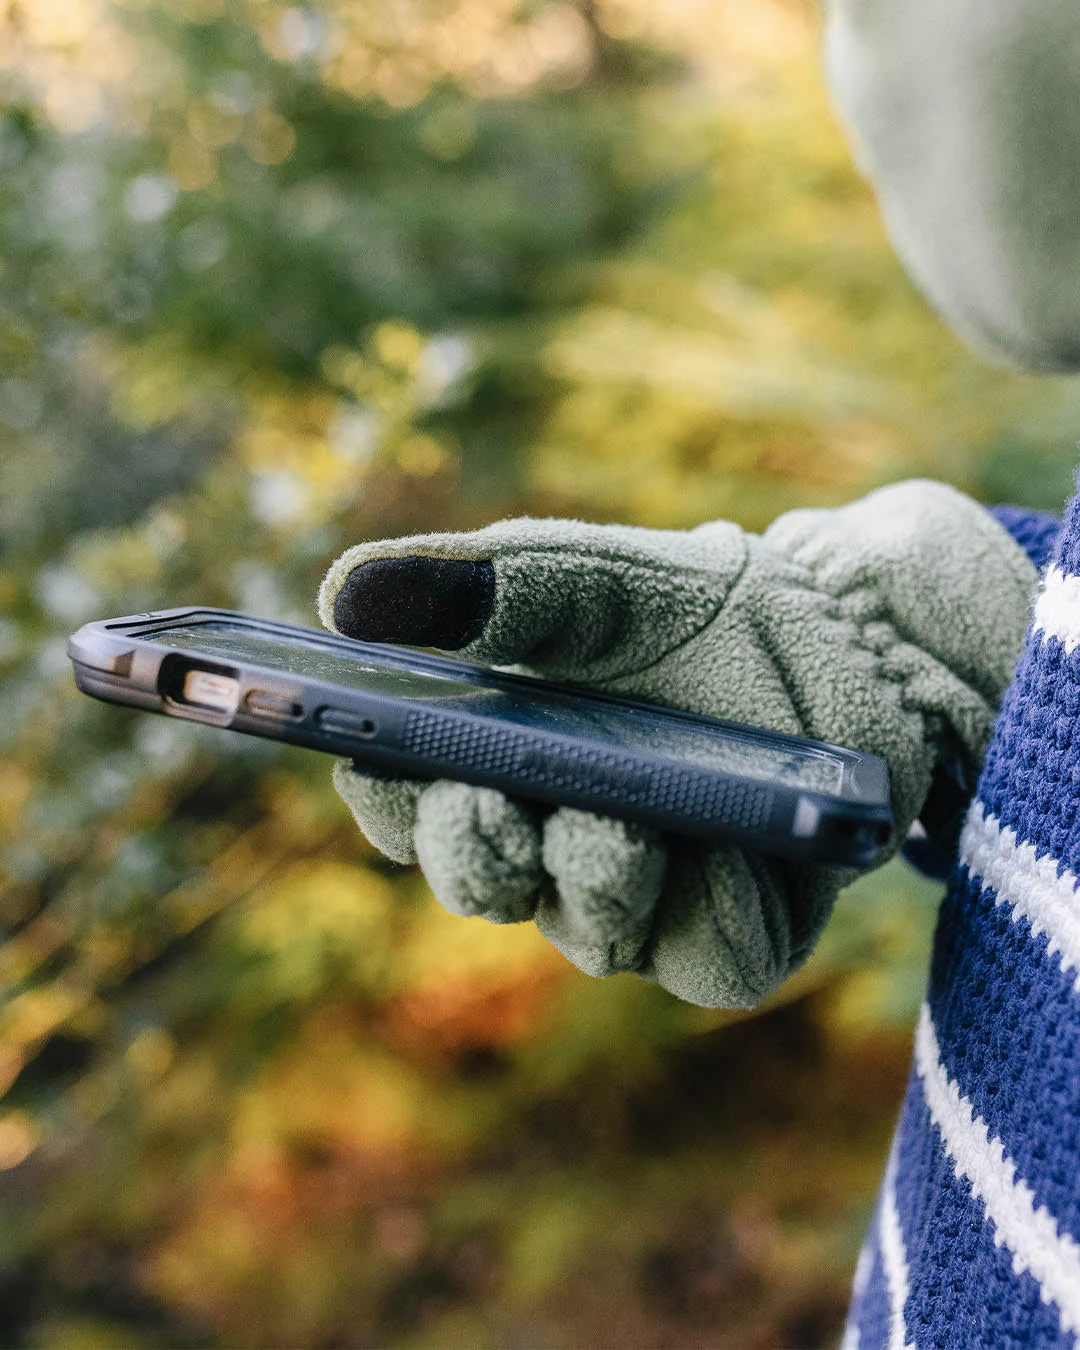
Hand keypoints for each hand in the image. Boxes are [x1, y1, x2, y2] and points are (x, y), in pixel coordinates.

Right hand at [318, 482, 1035, 1007]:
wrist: (839, 629)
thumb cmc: (691, 607)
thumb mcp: (585, 576)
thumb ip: (477, 585)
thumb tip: (344, 594)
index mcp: (506, 767)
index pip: (414, 812)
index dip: (386, 803)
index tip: (373, 762)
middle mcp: (563, 846)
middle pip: (491, 888)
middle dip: (477, 854)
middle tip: (487, 803)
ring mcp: (655, 895)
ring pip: (596, 938)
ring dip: (594, 881)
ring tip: (621, 820)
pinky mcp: (746, 925)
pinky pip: (713, 962)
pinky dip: (711, 916)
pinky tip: (728, 853)